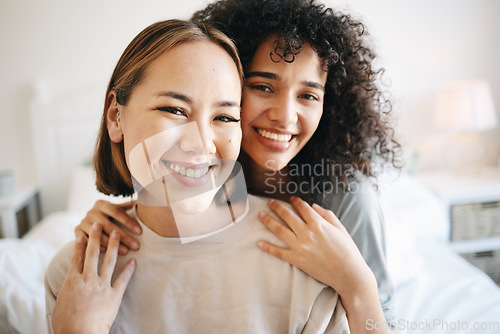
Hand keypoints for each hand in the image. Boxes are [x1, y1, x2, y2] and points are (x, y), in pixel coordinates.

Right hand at [53, 223, 135, 333]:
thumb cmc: (66, 324)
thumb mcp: (60, 306)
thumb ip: (62, 293)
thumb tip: (60, 287)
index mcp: (72, 281)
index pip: (76, 258)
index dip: (80, 245)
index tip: (82, 234)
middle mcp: (87, 279)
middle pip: (92, 253)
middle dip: (96, 237)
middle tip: (99, 224)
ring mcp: (101, 286)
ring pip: (109, 260)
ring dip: (114, 245)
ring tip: (118, 232)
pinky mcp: (114, 295)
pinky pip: (123, 279)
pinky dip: (130, 269)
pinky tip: (135, 260)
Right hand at [75, 200, 140, 254]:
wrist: (89, 224)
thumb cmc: (109, 216)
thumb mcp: (117, 209)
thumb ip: (128, 205)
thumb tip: (145, 199)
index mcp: (101, 203)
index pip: (117, 212)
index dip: (129, 221)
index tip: (140, 232)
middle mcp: (91, 211)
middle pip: (109, 225)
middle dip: (124, 236)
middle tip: (136, 246)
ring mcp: (82, 222)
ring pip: (99, 235)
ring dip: (112, 245)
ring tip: (126, 251)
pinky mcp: (76, 232)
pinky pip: (87, 242)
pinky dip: (98, 247)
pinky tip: (108, 253)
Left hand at [257, 196, 373, 297]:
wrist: (348, 274)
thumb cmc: (347, 251)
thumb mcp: (340, 228)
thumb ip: (327, 215)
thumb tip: (313, 206)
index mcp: (318, 224)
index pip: (302, 208)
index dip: (295, 201)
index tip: (290, 198)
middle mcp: (307, 233)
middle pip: (287, 216)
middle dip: (277, 207)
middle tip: (269, 201)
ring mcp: (300, 246)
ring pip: (279, 230)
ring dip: (268, 221)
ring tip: (260, 215)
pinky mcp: (296, 259)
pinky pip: (278, 252)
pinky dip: (268, 247)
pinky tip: (259, 243)